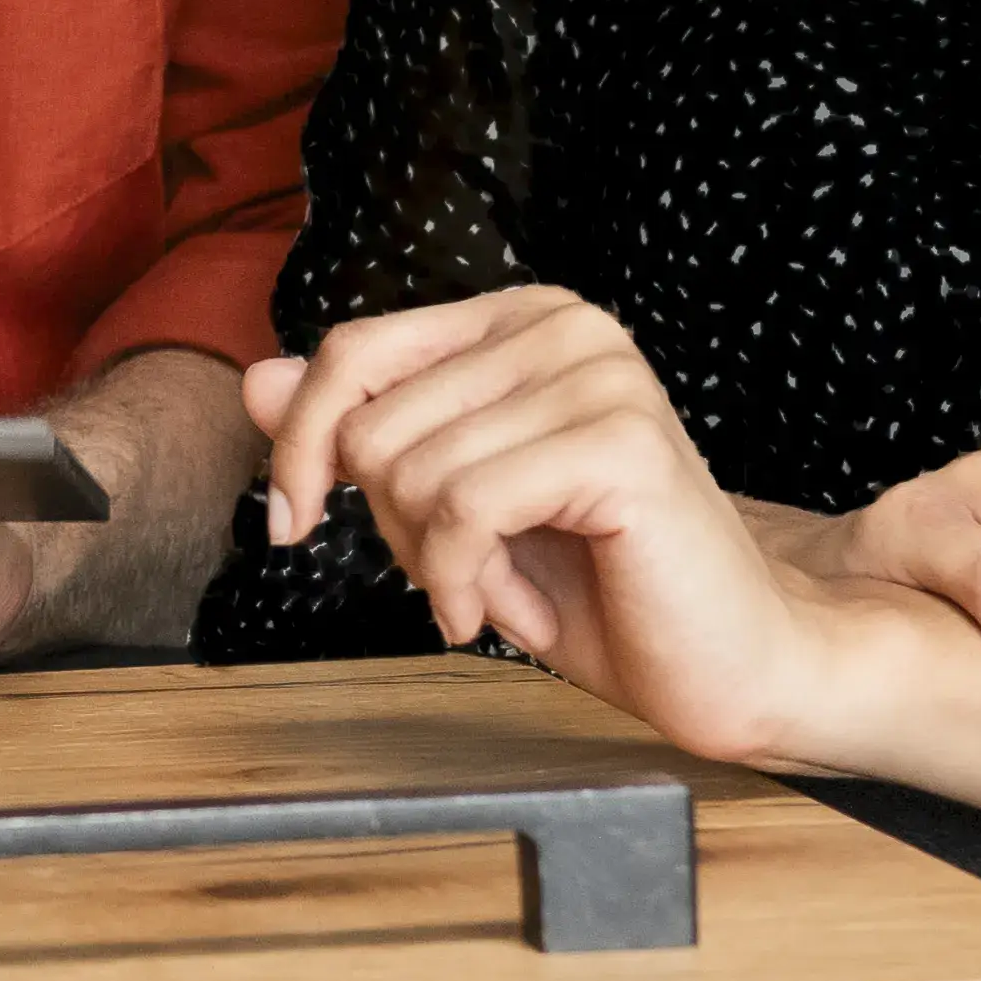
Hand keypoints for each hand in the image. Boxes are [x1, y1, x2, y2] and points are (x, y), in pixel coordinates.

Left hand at [239, 291, 844, 764]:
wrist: (724, 659)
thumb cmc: (598, 585)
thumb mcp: (448, 504)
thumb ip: (359, 432)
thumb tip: (256, 379)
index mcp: (520, 322)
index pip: (351, 353)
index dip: (299, 446)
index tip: (293, 524)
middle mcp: (564, 326)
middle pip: (371, 425)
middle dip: (394, 527)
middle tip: (470, 570)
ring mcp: (600, 377)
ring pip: (411, 473)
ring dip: (438, 566)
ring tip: (507, 590)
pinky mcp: (620, 444)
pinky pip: (464, 510)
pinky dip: (463, 582)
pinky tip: (512, 613)